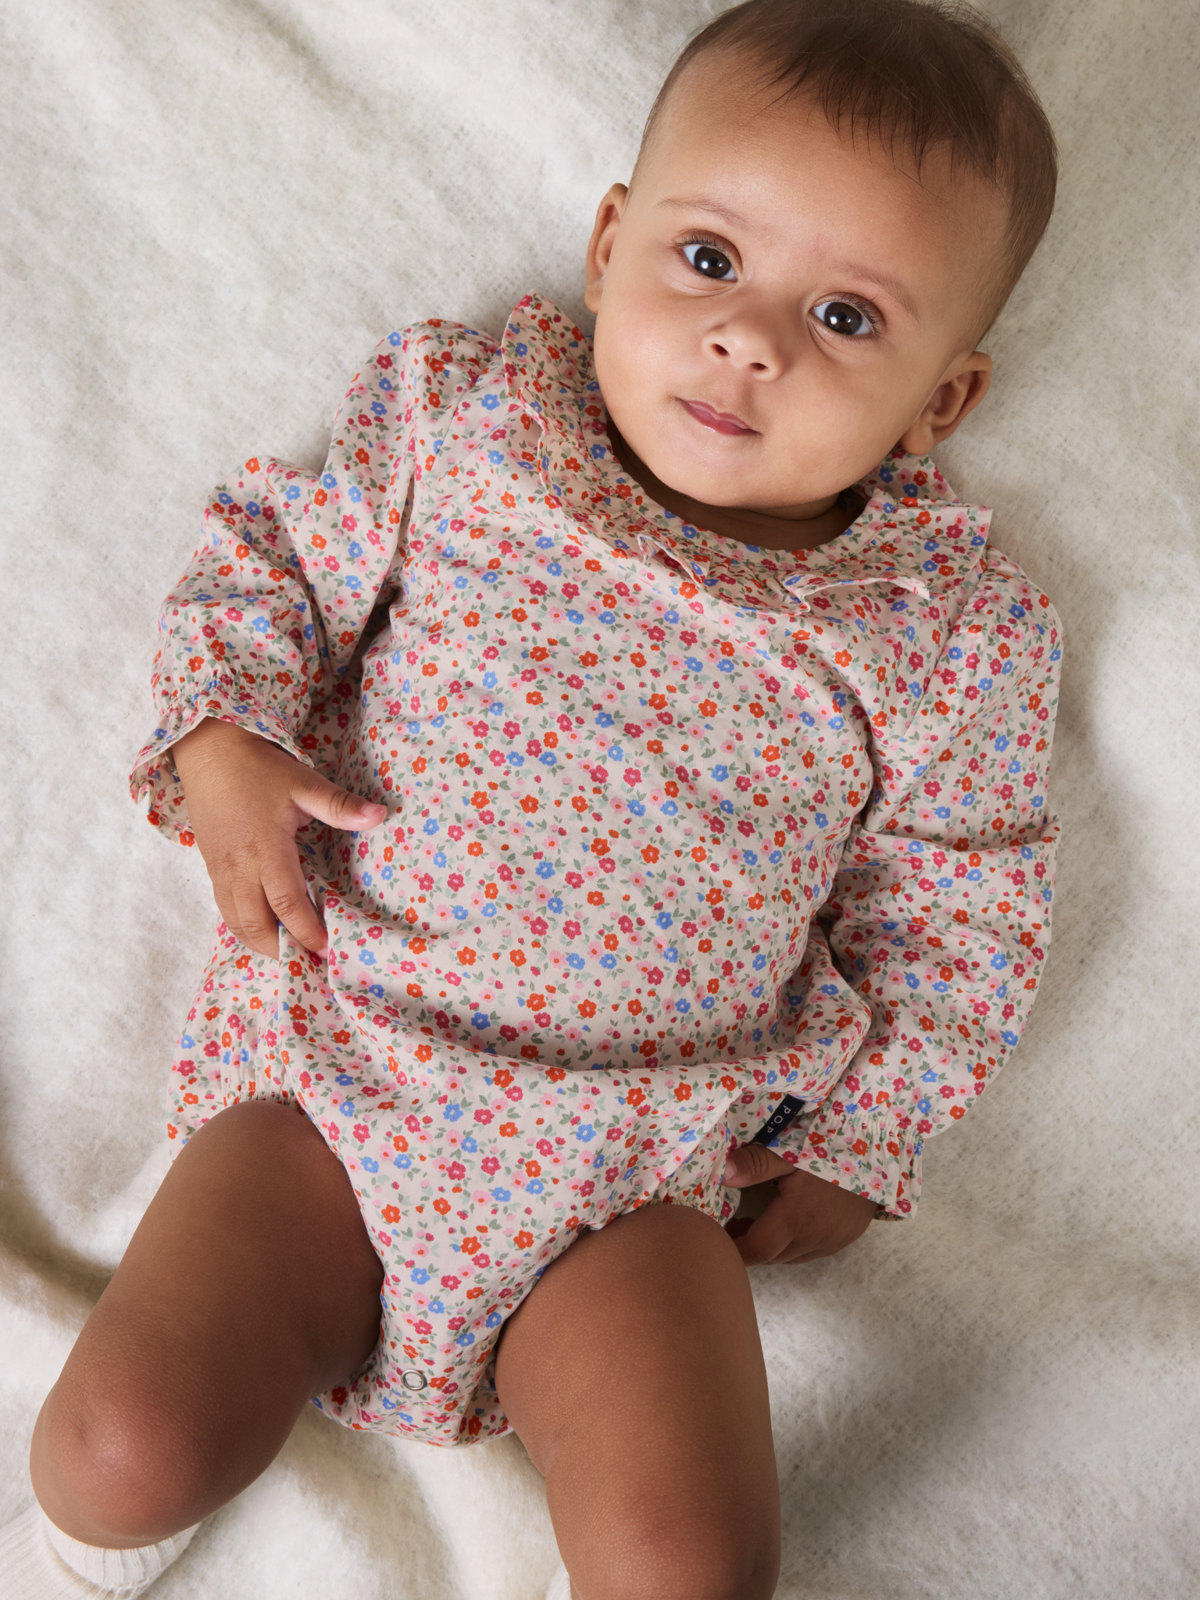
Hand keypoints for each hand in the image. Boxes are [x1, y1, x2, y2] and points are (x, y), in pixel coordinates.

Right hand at [172, 718, 386, 956]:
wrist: (208, 752)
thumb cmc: (259, 768)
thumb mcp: (303, 783)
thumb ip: (339, 806)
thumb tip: (380, 815)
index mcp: (266, 850)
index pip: (287, 904)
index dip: (307, 931)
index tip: (327, 949)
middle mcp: (239, 867)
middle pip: (256, 925)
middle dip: (282, 948)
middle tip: (309, 961)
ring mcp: (220, 870)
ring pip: (236, 922)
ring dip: (261, 942)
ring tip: (289, 951)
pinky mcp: (210, 867)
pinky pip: (225, 908)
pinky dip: (244, 926)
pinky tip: (264, 928)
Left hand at [722, 1142, 877, 1264]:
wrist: (881, 1150)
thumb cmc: (831, 1146)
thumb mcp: (789, 1150)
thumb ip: (755, 1163)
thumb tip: (723, 1175)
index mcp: (796, 1220)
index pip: (757, 1251)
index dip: (734, 1248)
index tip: (716, 1238)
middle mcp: (815, 1239)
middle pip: (773, 1257)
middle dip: (750, 1247)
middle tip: (733, 1225)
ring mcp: (833, 1241)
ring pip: (792, 1257)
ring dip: (773, 1247)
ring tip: (756, 1223)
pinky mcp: (847, 1237)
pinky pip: (812, 1251)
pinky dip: (794, 1243)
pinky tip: (789, 1222)